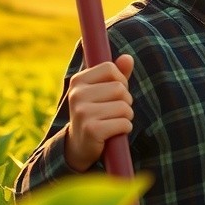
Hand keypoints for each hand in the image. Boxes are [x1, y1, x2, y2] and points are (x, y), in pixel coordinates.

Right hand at [64, 53, 134, 172]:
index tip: (113, 94)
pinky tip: (114, 133)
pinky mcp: (91, 130)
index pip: (110, 69)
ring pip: (124, 106)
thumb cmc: (95, 113)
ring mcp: (82, 112)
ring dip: (126, 116)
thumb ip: (116, 75)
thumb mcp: (102, 91)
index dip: (120, 81)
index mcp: (78, 80)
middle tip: (113, 112)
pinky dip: (125, 128)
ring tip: (113, 122)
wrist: (79, 146)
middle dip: (125, 101)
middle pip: (120, 88)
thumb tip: (128, 58)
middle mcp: (77, 94)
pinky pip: (123, 123)